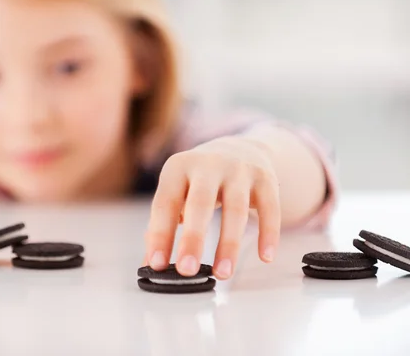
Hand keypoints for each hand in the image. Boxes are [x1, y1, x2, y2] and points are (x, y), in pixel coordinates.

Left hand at [144, 136, 280, 279]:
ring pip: (235, 209)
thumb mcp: (178, 190)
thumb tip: (152, 262)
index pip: (165, 203)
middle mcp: (208, 164)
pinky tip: (265, 257)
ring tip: (222, 273)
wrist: (240, 149)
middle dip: (193, 238)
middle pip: (200, 203)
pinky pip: (270, 208)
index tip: (157, 264)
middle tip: (187, 270)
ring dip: (229, 244)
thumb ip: (164, 223)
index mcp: (178, 167)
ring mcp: (239, 169)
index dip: (160, 234)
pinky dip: (268, 233)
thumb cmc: (199, 180)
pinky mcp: (265, 178)